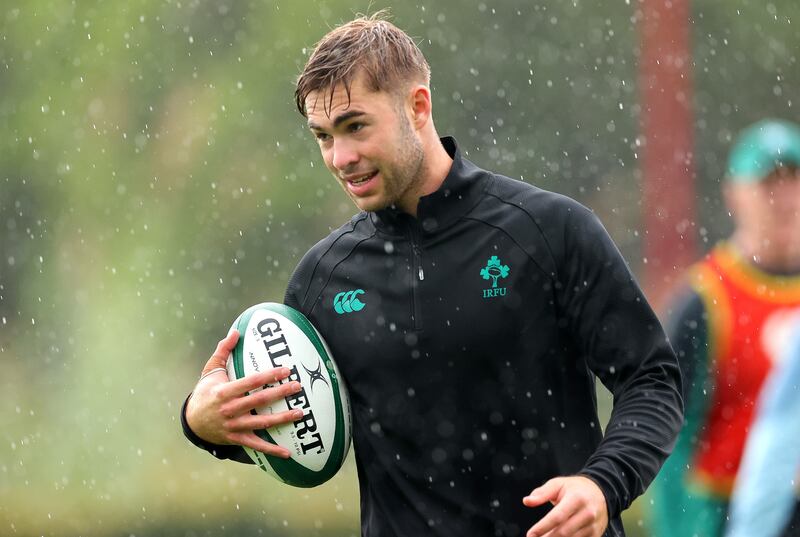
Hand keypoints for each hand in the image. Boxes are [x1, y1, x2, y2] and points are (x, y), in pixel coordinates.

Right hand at [185, 329, 304, 457]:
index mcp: (225, 392)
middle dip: (280, 393)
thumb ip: (223, 351)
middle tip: (297, 387)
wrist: (192, 421)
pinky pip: (257, 445)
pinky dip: (272, 450)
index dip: (269, 376)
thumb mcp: (210, 370)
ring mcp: (234, 426)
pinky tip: (288, 452)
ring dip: (282, 419)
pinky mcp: (237, 438)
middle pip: (260, 401)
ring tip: (300, 413)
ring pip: (262, 423)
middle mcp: (230, 410)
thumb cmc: (205, 392)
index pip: (251, 382)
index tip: (286, 370)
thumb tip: (236, 331)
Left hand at [522, 475, 607, 536]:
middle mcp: (587, 513)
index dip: (543, 527)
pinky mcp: (596, 534)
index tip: (531, 534)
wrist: (600, 492)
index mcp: (576, 499)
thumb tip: (527, 501)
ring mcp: (593, 526)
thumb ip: (542, 493)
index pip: (558, 517)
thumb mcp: (558, 484)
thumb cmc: (575, 488)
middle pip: (564, 532)